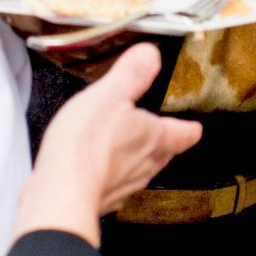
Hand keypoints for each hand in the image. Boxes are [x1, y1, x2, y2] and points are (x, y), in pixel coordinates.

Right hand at [13, 43, 200, 245]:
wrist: (62, 192)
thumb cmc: (87, 145)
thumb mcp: (110, 94)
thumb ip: (132, 74)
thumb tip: (150, 55)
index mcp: (153, 137)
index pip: (182, 133)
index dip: (189, 129)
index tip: (194, 128)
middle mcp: (143, 165)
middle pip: (163, 155)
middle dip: (164, 146)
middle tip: (165, 139)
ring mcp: (122, 186)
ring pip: (139, 173)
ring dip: (137, 163)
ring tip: (130, 153)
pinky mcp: (100, 200)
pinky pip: (111, 187)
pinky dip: (108, 178)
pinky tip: (96, 172)